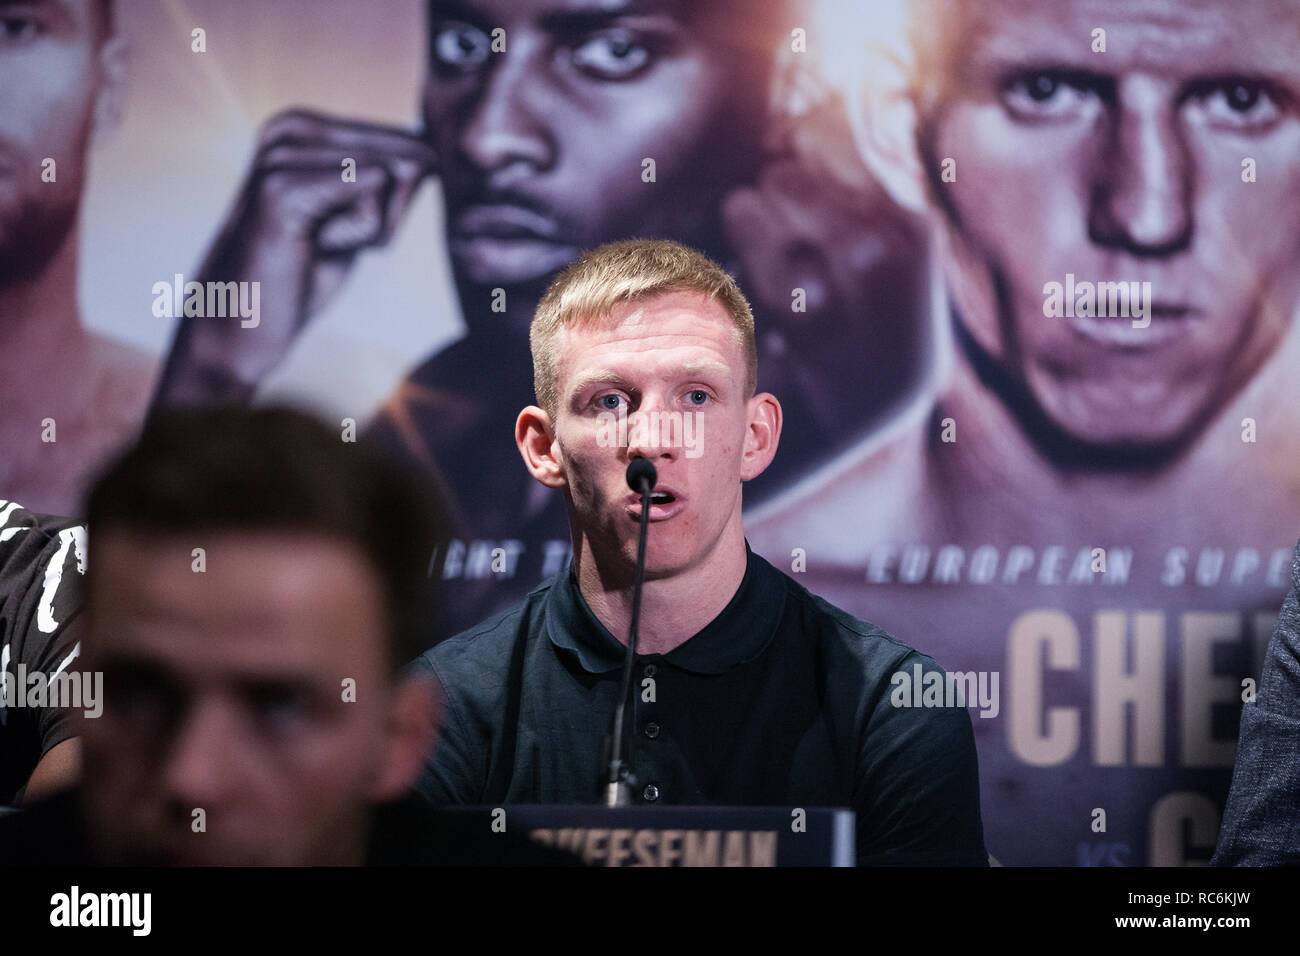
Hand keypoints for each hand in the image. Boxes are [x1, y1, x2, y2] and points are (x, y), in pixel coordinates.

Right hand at [155, 108, 437, 401]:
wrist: (241, 322)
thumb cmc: (303, 272)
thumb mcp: (364, 218)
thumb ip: (399, 183)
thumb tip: (429, 157)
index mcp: (306, 124)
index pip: (408, 145)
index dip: (395, 204)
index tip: (339, 226)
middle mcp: (291, 126)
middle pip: (403, 160)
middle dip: (385, 216)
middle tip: (328, 240)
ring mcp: (282, 153)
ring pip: (388, 181)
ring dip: (367, 230)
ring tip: (315, 243)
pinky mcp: (281, 188)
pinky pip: (369, 206)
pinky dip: (355, 239)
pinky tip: (312, 247)